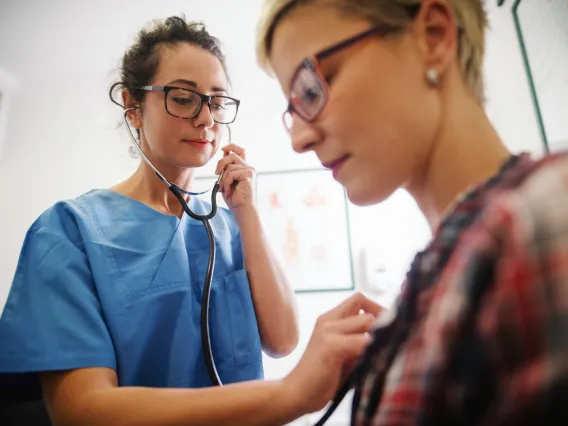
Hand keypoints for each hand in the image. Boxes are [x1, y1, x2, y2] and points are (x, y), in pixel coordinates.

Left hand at [215, 144, 254, 211]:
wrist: (241, 209)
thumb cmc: (234, 198)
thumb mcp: (226, 180)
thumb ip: (226, 169)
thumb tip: (223, 155)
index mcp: (243, 168)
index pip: (239, 151)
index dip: (231, 146)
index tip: (223, 149)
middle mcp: (248, 168)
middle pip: (232, 155)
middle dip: (221, 163)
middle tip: (217, 174)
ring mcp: (249, 171)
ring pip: (230, 166)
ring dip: (224, 179)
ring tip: (226, 189)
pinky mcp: (248, 174)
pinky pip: (231, 173)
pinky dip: (227, 183)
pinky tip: (230, 191)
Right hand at [282, 293, 381, 414]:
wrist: (297, 394)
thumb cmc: (324, 378)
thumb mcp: (345, 354)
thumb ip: (360, 340)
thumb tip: (389, 334)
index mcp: (330, 319)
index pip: (359, 299)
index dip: (376, 310)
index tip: (385, 330)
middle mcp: (328, 320)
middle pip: (365, 306)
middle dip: (381, 324)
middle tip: (386, 345)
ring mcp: (328, 330)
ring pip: (367, 321)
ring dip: (377, 338)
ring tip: (377, 356)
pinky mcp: (330, 345)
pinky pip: (362, 341)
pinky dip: (372, 351)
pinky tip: (371, 365)